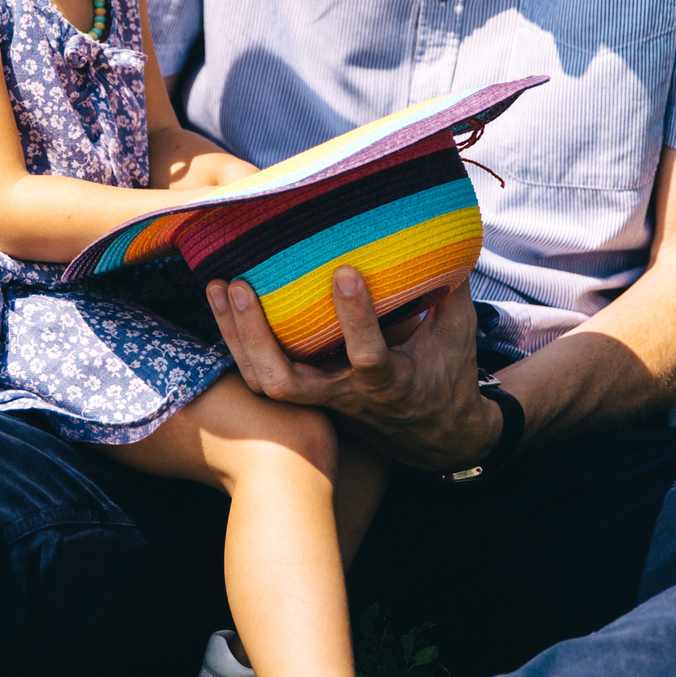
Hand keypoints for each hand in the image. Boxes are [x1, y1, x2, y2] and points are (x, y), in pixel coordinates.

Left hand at [207, 268, 501, 472]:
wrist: (437, 441)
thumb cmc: (447, 379)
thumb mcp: (457, 337)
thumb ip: (448, 290)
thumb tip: (446, 234)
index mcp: (389, 383)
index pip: (368, 355)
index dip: (356, 318)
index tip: (345, 272)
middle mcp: (346, 397)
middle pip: (286, 381)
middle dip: (256, 335)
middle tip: (238, 285)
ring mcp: (321, 400)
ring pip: (265, 381)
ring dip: (236, 337)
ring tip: (217, 286)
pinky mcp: (307, 398)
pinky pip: (262, 376)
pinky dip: (239, 343)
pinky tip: (224, 305)